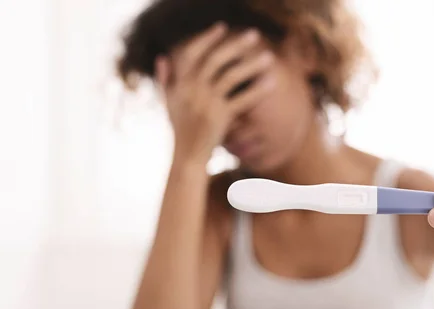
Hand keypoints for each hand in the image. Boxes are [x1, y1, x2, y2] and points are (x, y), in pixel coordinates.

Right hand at [155, 23, 275, 164]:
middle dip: (236, 45)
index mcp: (180, 84)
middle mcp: (192, 90)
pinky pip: (243, 98)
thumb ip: (166, 80)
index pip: (192, 53)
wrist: (187, 156)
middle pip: (216, 60)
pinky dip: (258, 90)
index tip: (222, 27)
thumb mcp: (169, 103)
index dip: (207, 38)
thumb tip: (162, 57)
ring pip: (232, 76)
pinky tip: (271, 82)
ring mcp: (207, 103)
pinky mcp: (221, 117)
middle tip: (254, 35)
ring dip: (252, 64)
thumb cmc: (180, 130)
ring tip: (269, 57)